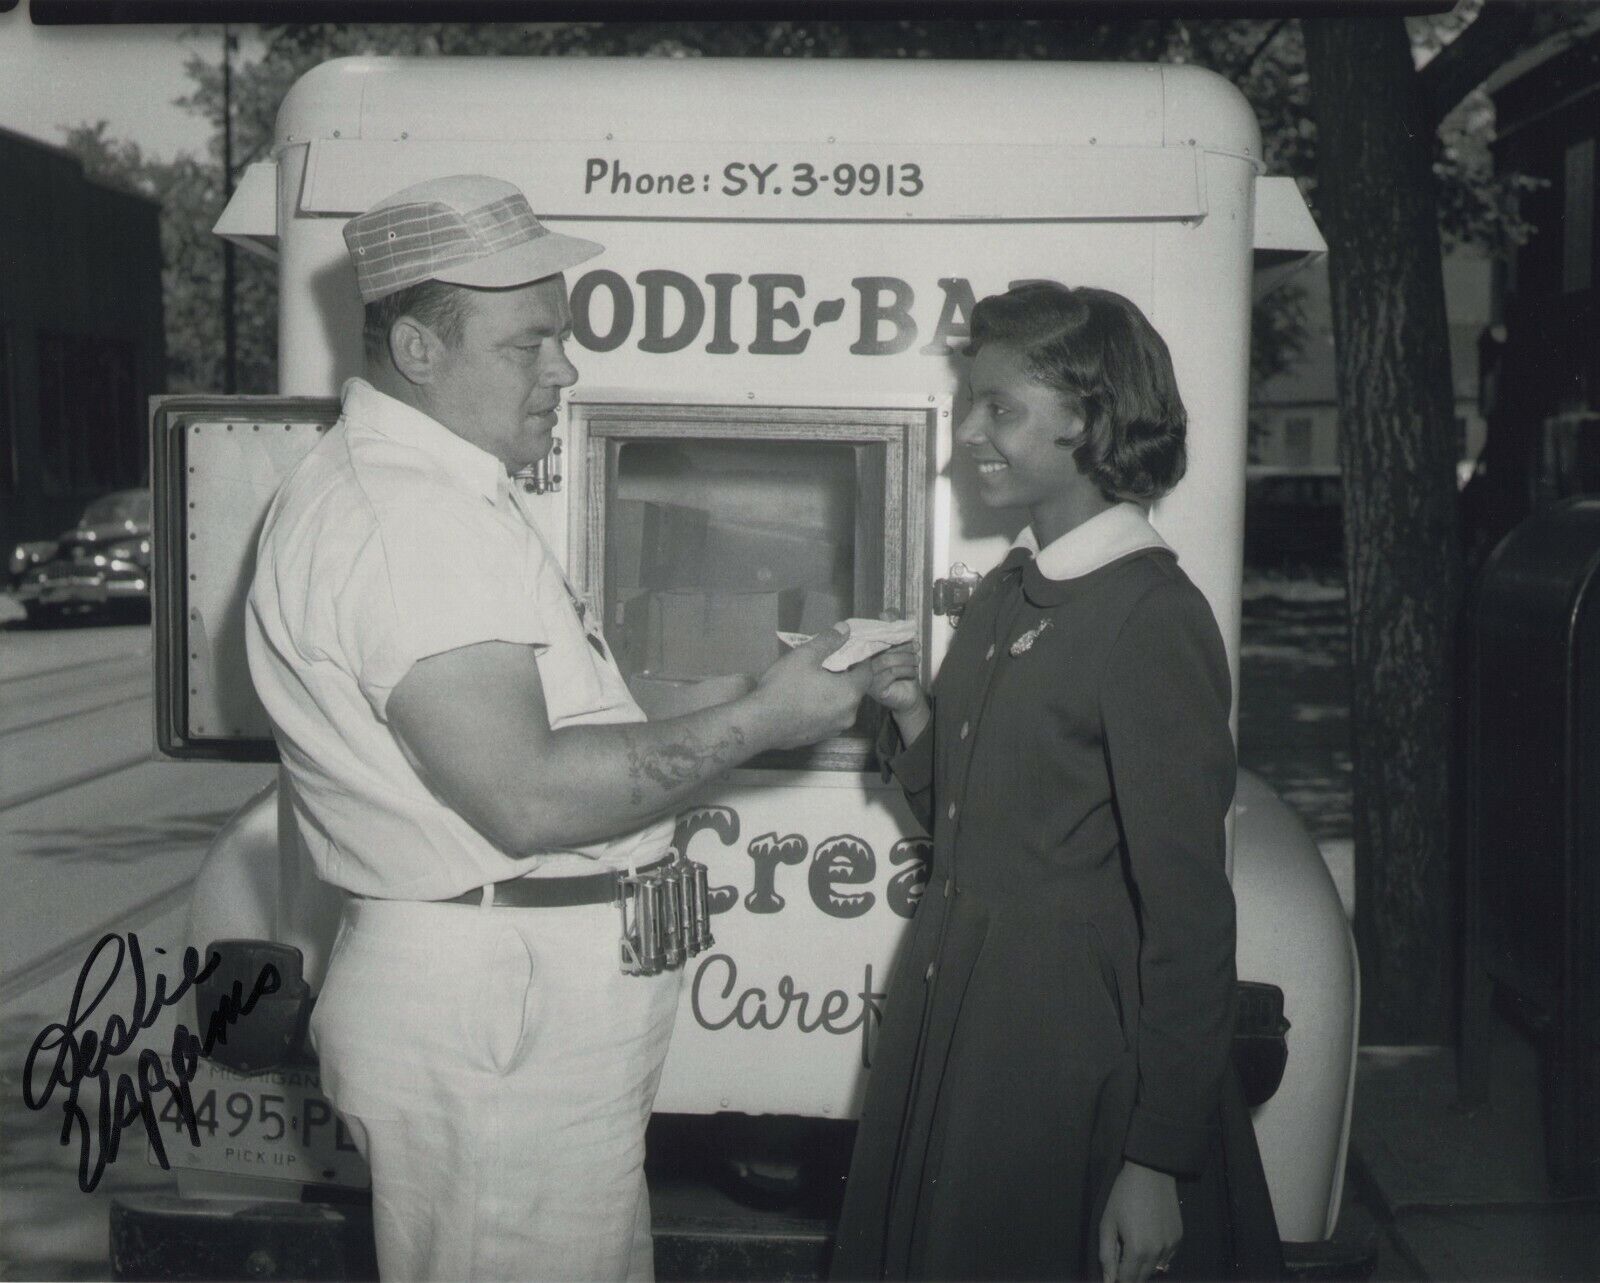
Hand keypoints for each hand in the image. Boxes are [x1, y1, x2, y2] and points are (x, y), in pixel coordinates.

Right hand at [750, 625, 870, 749]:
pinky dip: (823, 707)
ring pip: (841, 705)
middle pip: (854, 690)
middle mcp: (848, 715)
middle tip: (826, 664)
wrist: (760, 724)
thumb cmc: (784, 687)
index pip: (867, 673)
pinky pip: (828, 718)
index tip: (845, 651)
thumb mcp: (804, 656)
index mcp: (849, 693)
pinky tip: (804, 701)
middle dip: (845, 676)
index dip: (859, 660)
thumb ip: (828, 641)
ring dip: (833, 693)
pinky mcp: (819, 738)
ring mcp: (834, 729)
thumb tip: (844, 629)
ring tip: (814, 682)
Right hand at [866, 643, 929, 742]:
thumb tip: (895, 622)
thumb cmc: (904, 673)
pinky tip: (913, 672)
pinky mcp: (876, 690)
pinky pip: (891, 673)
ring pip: (885, 660)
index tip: (909, 635)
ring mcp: (868, 679)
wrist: (909, 697)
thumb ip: (898, 639)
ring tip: (916, 660)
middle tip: (916, 646)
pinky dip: (905, 670)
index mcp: (866, 655)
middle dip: (902, 646)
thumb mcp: (901, 653)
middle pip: (880, 649)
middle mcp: (863, 667)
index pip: (875, 640)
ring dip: (905, 658)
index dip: (891, 635)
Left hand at [1098, 1161, 1181, 1282]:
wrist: (1151, 1172)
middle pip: (1142, 1278)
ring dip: (1143, 1267)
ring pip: (1155, 1270)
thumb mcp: (1108, 1223)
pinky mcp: (1179, 1239)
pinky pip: (1167, 1259)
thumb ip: (1107, 1255)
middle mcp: (1157, 1254)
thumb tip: (1108, 1281)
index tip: (1112, 1272)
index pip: (1127, 1280)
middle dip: (1129, 1274)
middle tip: (1120, 1257)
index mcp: (1137, 1250)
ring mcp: (1171, 1247)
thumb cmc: (1123, 1195)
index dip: (1116, 1279)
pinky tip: (1148, 1242)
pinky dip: (1157, 1258)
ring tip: (1133, 1247)